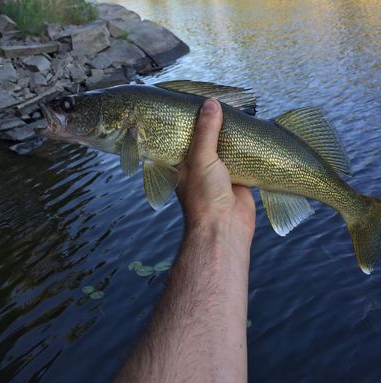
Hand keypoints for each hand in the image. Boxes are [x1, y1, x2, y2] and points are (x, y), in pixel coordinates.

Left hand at [177, 99, 255, 240]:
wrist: (226, 226)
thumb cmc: (205, 195)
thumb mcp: (201, 158)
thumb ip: (206, 132)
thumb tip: (211, 104)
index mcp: (183, 164)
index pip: (183, 137)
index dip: (189, 122)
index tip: (196, 103)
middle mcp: (199, 167)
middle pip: (207, 141)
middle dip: (214, 127)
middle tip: (221, 105)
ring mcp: (219, 174)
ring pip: (225, 150)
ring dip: (232, 138)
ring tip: (238, 115)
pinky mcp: (238, 179)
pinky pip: (242, 160)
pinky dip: (247, 150)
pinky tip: (252, 135)